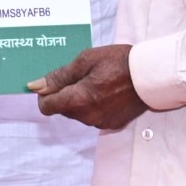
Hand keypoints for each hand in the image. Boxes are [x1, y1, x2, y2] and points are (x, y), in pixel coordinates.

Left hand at [29, 44, 148, 130]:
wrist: (150, 75)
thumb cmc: (117, 62)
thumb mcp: (84, 61)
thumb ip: (59, 76)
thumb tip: (35, 86)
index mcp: (77, 101)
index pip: (46, 106)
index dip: (46, 93)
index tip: (55, 80)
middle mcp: (86, 117)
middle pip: (63, 108)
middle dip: (66, 93)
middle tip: (82, 74)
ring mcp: (100, 122)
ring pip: (79, 112)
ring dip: (81, 98)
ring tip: (98, 79)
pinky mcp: (112, 124)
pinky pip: (94, 115)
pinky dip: (95, 104)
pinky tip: (108, 90)